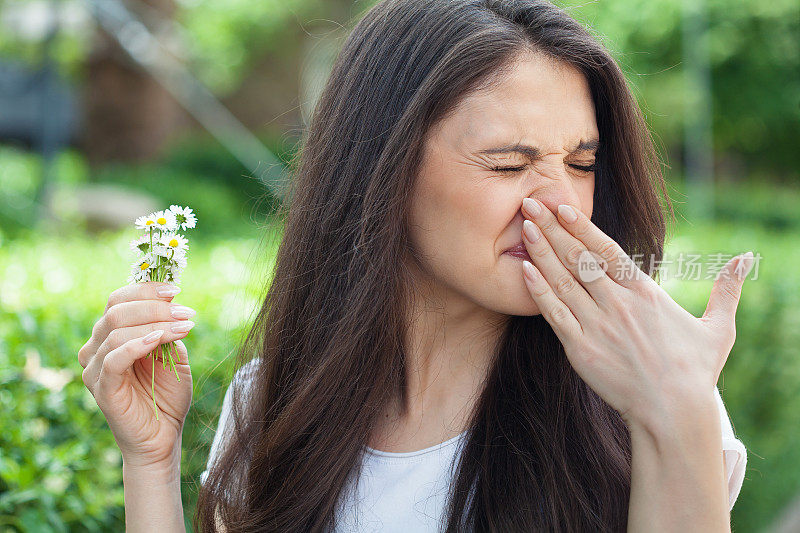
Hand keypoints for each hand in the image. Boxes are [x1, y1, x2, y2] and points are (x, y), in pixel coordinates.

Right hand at [78, 281, 194, 466]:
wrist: (163, 436)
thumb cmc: (166, 396)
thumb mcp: (172, 355)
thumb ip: (168, 330)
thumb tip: (173, 305)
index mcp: (111, 335)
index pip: (118, 300)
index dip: (146, 290)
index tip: (176, 290)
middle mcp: (96, 348)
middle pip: (117, 311)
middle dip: (155, 307)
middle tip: (185, 311)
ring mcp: (95, 368)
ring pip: (117, 330)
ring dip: (155, 323)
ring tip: (184, 327)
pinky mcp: (101, 387)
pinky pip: (115, 357)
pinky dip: (138, 343)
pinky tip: (160, 339)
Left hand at [519, 198, 753, 430]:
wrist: (673, 413)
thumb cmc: (695, 372)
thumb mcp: (719, 328)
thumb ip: (727, 289)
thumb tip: (747, 258)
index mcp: (645, 293)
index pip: (607, 250)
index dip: (582, 226)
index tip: (561, 207)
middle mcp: (618, 304)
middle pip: (578, 259)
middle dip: (552, 229)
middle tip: (530, 205)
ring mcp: (597, 326)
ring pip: (563, 281)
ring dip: (541, 253)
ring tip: (524, 229)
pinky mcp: (581, 350)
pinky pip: (555, 315)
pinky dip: (538, 291)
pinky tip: (524, 271)